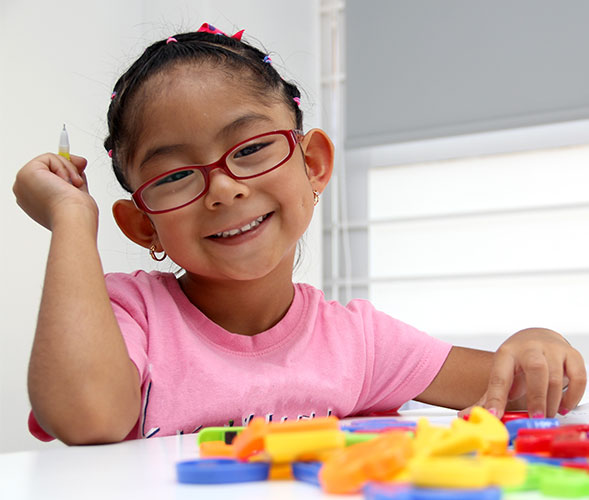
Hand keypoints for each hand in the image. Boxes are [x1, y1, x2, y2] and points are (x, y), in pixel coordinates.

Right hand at [13, 153, 97, 229]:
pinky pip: (49, 157)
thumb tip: (79, 161)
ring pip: (50, 161)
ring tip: (72, 186)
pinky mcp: (26, 173)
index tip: (78, 179)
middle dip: (69, 170)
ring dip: (68, 171)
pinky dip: (63, 167)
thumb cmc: (77, 214)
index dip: (66, 175)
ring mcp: (23, 183)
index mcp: (35, 200)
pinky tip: (65, 182)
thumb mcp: (78, 191)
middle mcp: (26, 192)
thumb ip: (75, 175)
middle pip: (49, 168)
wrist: (73, 218)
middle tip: (78, 182)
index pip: (50, 178)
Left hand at [462, 328, 585, 417]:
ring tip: (546, 415)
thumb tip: (465, 416)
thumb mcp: (501, 374)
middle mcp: (530, 348)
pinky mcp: (571, 354)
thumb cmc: (518, 362)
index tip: (494, 416)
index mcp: (506, 354)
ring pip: (556, 376)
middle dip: (536, 397)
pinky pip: (578, 376)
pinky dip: (573, 395)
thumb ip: (488, 397)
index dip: (496, 399)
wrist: (537, 338)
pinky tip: (563, 406)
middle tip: (536, 419)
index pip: (499, 377)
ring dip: (552, 402)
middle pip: (535, 369)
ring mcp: (552, 349)